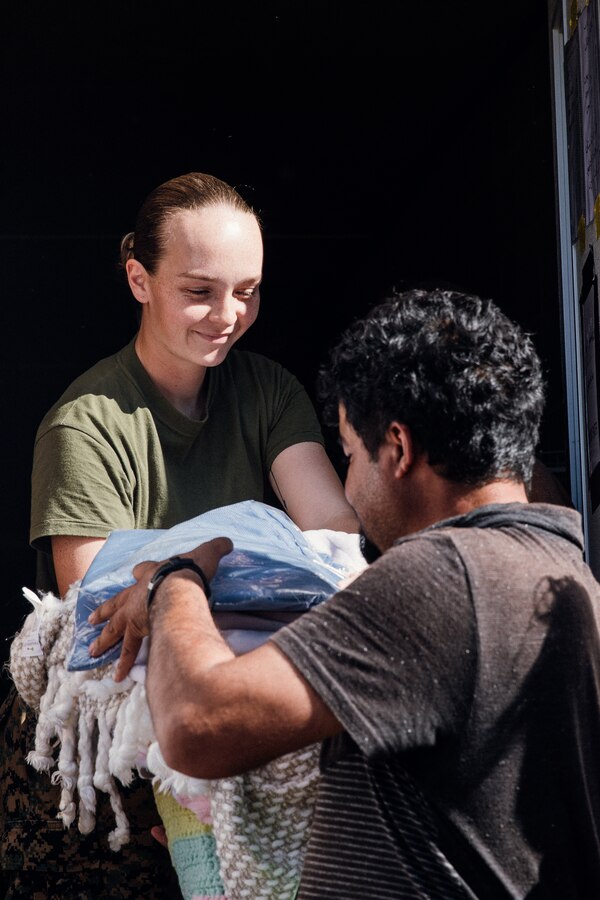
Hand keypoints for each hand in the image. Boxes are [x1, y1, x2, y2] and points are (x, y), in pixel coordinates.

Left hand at [88, 536, 232, 680]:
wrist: (178, 585)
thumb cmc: (189, 570)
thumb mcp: (205, 553)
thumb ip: (215, 548)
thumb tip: (228, 541)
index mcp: (151, 572)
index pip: (142, 570)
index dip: (140, 572)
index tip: (136, 573)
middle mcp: (136, 593)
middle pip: (116, 603)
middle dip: (104, 611)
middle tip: (91, 620)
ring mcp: (133, 613)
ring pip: (114, 628)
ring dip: (104, 640)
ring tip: (93, 651)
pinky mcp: (136, 631)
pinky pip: (128, 650)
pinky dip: (122, 663)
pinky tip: (116, 677)